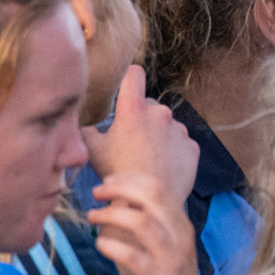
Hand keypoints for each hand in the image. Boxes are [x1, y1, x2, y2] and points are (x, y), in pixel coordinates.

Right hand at [81, 65, 197, 206]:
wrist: (145, 199)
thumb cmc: (116, 171)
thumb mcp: (92, 149)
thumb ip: (86, 130)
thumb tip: (82, 124)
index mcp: (134, 108)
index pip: (134, 75)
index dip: (129, 78)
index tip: (127, 84)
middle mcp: (161, 113)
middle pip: (149, 106)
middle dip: (141, 118)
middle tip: (130, 141)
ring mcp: (180, 130)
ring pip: (167, 126)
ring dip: (158, 135)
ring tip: (146, 158)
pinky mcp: (192, 147)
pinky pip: (180, 144)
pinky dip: (172, 151)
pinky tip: (161, 167)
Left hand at [88, 173, 203, 274]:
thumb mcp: (164, 255)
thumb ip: (152, 230)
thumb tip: (124, 205)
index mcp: (183, 228)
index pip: (160, 188)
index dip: (131, 179)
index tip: (107, 180)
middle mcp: (182, 238)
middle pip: (154, 196)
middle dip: (121, 188)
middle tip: (97, 191)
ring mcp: (173, 259)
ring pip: (143, 221)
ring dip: (112, 214)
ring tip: (92, 216)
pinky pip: (134, 256)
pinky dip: (113, 246)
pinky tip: (100, 245)